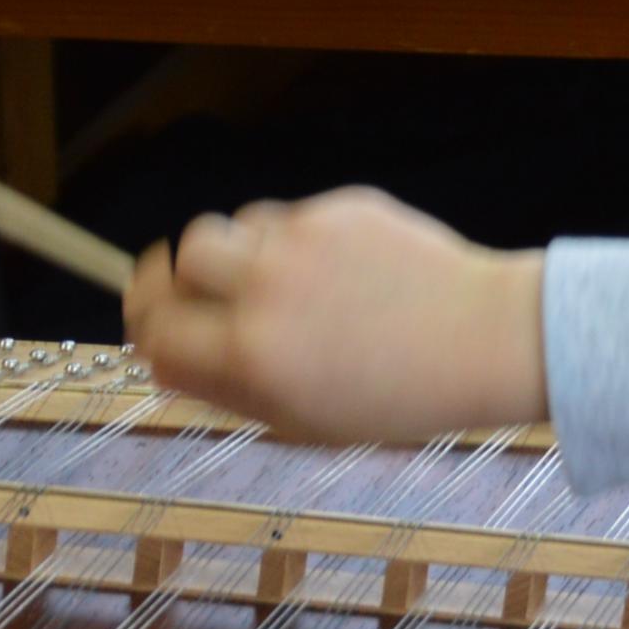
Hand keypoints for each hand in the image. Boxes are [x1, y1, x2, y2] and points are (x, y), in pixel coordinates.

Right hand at [125, 188, 547, 445]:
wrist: (485, 340)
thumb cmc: (396, 394)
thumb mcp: (302, 419)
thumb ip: (224, 388)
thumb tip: (159, 357)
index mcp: (252, 358)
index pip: (154, 330)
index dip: (143, 324)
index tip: (148, 319)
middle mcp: (266, 294)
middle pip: (174, 262)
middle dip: (175, 277)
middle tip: (193, 287)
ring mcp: (301, 244)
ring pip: (223, 229)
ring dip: (231, 253)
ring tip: (273, 281)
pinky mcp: (337, 209)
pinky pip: (282, 217)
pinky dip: (290, 241)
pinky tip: (336, 271)